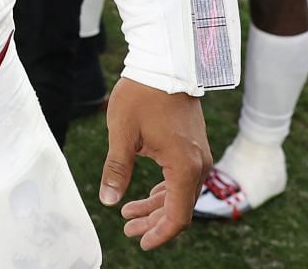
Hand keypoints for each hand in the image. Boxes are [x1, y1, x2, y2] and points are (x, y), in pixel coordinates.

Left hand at [102, 77, 210, 251]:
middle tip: (128, 229)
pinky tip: (147, 195)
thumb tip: (108, 201)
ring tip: (129, 214)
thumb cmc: (142, 96)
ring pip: (181, 194)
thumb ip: (117, 169)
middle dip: (154, 222)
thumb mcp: (122, 133)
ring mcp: (199, 156)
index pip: (177, 215)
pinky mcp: (194, 147)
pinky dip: (166, 191)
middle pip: (180, 208)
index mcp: (183, 166)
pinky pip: (183, 179)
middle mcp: (198, 165)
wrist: (165, 65)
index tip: (141, 243)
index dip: (160, 233)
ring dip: (157, 207)